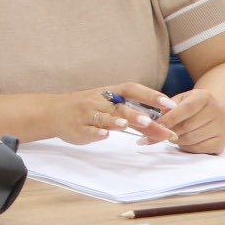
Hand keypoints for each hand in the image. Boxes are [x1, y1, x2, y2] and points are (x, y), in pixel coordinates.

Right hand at [49, 83, 176, 146]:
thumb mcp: (109, 106)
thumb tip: (162, 127)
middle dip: (136, 115)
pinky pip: (88, 129)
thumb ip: (133, 116)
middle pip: (120, 107)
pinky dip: (96, 132)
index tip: (169, 104)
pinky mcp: (79, 128)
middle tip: (152, 122)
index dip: (150, 95)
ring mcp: (88, 114)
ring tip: (127, 125)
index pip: (132, 90)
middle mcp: (99, 101)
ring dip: (116, 121)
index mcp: (110, 93)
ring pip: (104, 117)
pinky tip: (104, 135)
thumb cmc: (88, 109)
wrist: (54, 112)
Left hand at [150, 89, 224, 153]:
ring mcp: (222, 128)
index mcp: (204, 97)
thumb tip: (156, 120)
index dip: (170, 118)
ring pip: (191, 139)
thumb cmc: (190, 107)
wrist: (213, 115)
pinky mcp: (222, 143)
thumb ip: (167, 107)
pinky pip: (198, 149)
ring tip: (171, 136)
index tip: (156, 125)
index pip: (187, 108)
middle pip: (187, 126)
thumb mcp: (179, 100)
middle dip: (169, 131)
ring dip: (176, 140)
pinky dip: (186, 147)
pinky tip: (182, 142)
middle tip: (159, 133)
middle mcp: (217, 111)